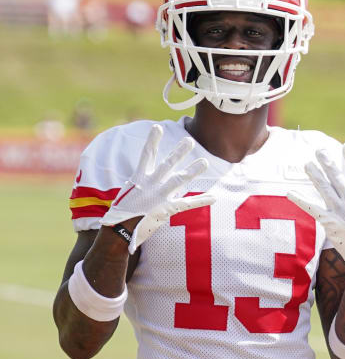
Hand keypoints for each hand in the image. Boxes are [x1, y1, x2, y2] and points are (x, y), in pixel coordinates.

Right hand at [99, 124, 213, 253]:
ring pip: (179, 180)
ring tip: (205, 162)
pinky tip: (213, 197)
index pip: (146, 155)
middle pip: (167, 164)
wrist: (118, 231)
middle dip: (179, 152)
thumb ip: (140, 185)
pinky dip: (201, 200)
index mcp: (138, 178)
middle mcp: (150, 184)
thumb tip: (146, 179)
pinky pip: (187, 204)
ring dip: (193, 170)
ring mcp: (159, 196)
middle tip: (189, 140)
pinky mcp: (166, 209)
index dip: (152, 140)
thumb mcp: (127, 194)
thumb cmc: (121, 214)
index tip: (158, 127)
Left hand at [288, 142, 344, 270]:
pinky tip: (290, 193)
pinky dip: (300, 200)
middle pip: (338, 177)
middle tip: (320, 150)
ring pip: (326, 188)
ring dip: (316, 175)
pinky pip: (312, 208)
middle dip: (329, 163)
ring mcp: (340, 209)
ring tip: (307, 164)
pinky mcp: (331, 220)